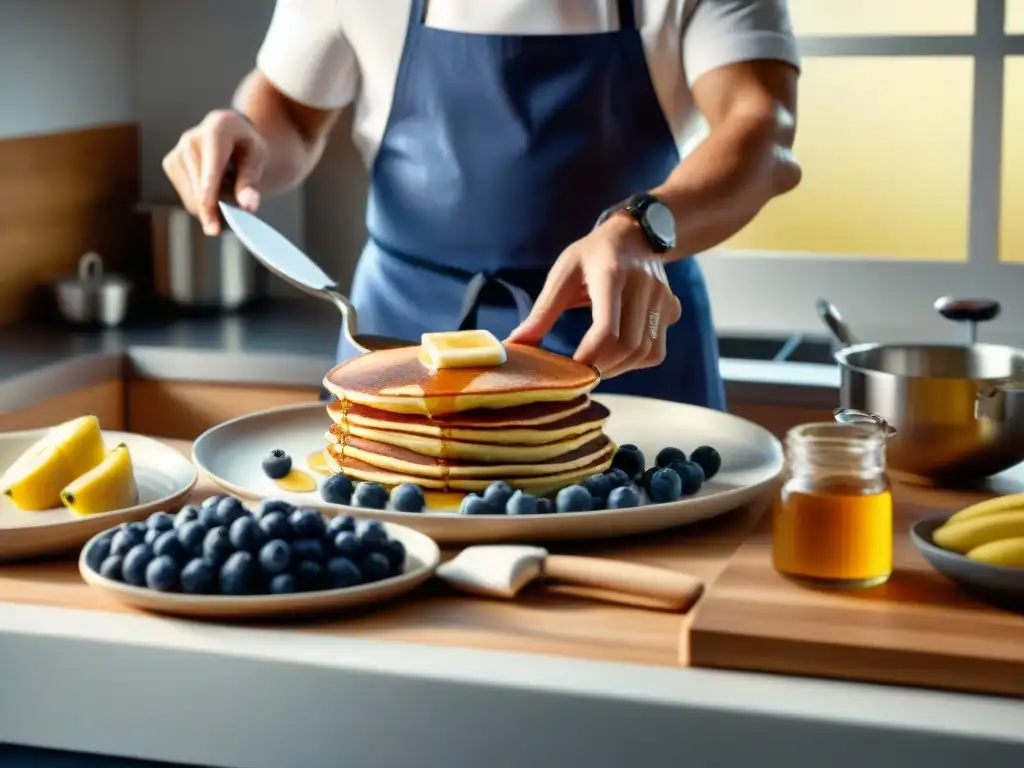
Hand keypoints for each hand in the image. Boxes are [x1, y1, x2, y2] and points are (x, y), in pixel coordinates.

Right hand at [162, 109, 267, 235]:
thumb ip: (251, 182)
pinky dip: (204, 202)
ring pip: (193, 199)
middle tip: (240, 205)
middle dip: (219, 207)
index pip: (211, 172)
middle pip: (200, 190)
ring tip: (229, 186)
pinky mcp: (170, 164)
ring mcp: (177, 151)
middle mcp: (191, 138)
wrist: (233, 134)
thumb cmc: (248, 147)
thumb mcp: (258, 159)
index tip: (214, 228)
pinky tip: (214, 186)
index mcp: (217, 129)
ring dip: (213, 205)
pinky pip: (187, 198)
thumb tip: (248, 206)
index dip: (211, 201)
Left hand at [507, 214, 682, 377]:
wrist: (636, 235)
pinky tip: (618, 355)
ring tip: (596, 367)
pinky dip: (636, 362)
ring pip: (645, 353)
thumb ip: (543, 311)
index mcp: (611, 275)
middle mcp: (643, 287)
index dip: (589, 356)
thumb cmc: (592, 255)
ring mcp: (662, 299)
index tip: (570, 368)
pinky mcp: (671, 309)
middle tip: (579, 374)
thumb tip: (516, 344)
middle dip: (602, 368)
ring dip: (619, 369)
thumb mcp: (563, 274)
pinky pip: (657, 350)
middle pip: (628, 346)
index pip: (606, 328)